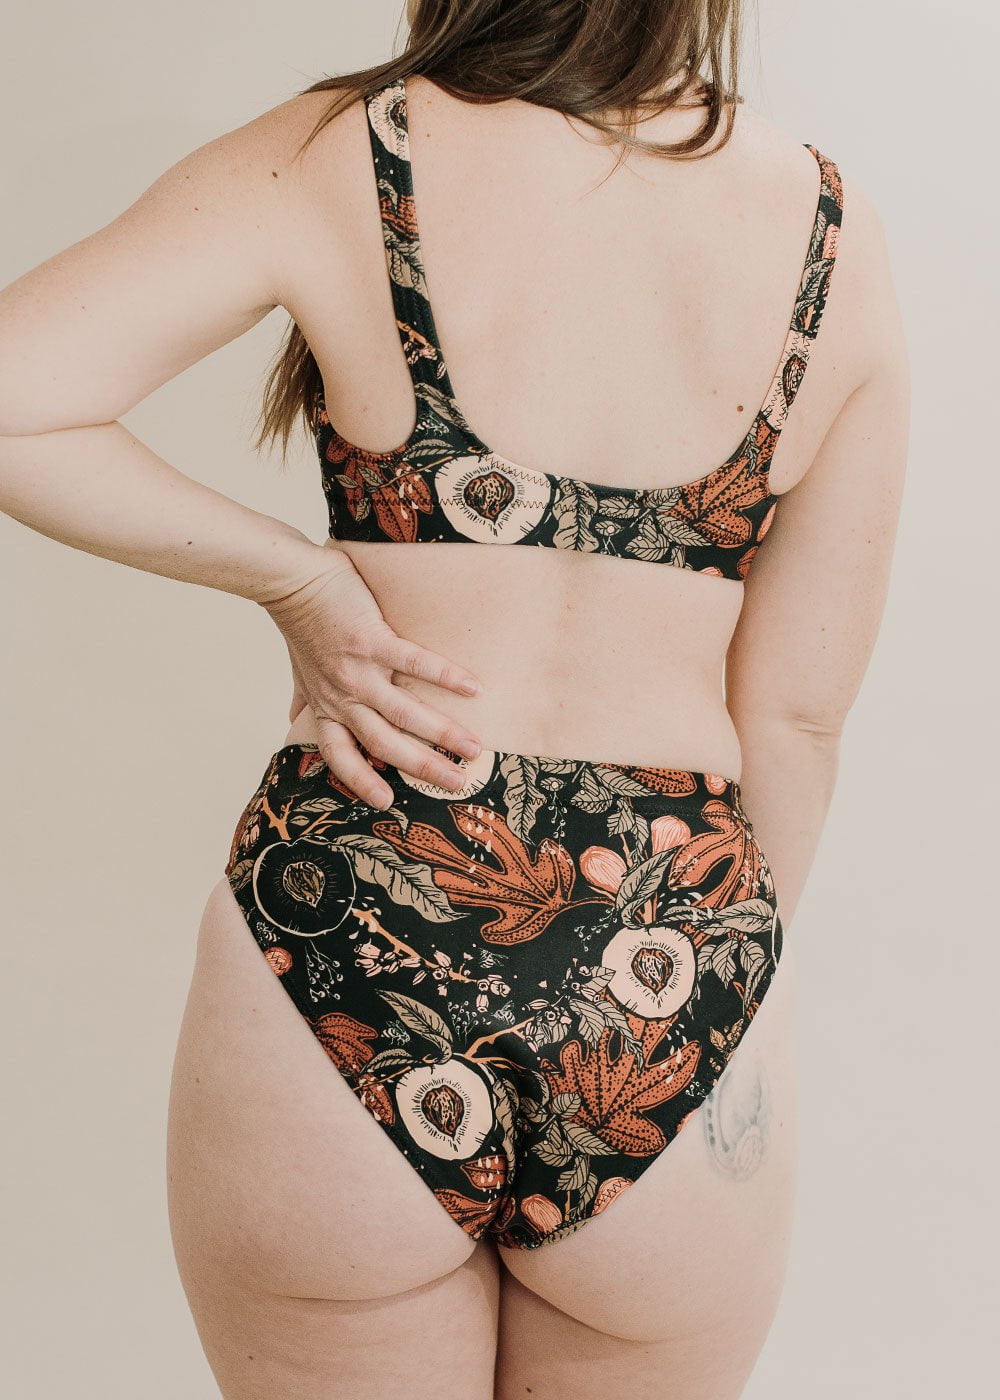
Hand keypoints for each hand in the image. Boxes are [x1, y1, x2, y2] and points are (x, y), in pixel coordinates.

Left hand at [261, 550, 483, 808]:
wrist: (291, 581)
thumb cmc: (300, 624)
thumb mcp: (298, 670)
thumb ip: (303, 697)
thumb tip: (293, 717)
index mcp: (326, 707)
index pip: (340, 756)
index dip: (361, 781)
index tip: (387, 802)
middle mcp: (341, 697)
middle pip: (382, 744)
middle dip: (422, 767)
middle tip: (457, 783)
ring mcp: (357, 671)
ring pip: (402, 713)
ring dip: (441, 734)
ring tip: (474, 748)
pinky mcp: (371, 640)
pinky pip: (413, 663)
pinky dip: (444, 676)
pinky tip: (473, 688)